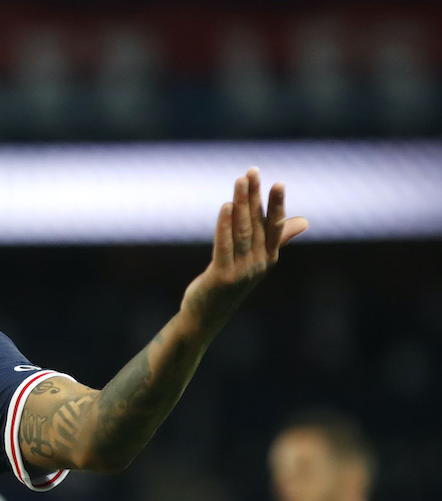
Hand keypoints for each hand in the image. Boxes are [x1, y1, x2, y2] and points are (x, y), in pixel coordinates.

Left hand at [182, 167, 307, 332]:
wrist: (206, 316)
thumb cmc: (231, 285)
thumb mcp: (256, 261)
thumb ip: (278, 239)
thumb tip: (304, 222)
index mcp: (268, 257)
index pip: (275, 227)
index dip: (276, 205)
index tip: (278, 183)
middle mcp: (259, 264)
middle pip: (258, 224)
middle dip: (255, 196)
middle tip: (252, 171)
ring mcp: (241, 271)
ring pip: (242, 231)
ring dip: (241, 204)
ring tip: (240, 181)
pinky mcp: (222, 277)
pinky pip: (224, 246)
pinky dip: (225, 225)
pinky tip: (225, 207)